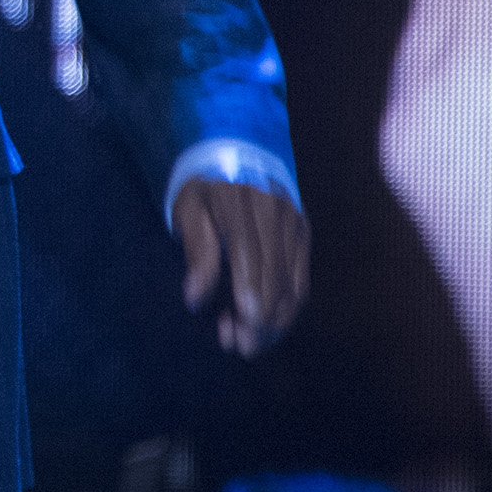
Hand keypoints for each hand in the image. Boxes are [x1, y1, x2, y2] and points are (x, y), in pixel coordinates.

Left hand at [174, 177, 308, 356]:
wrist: (242, 145)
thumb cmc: (204, 181)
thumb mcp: (188, 207)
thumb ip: (196, 251)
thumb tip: (194, 298)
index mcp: (241, 208)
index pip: (251, 263)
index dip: (249, 301)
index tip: (240, 331)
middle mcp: (276, 218)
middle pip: (275, 281)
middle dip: (260, 322)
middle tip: (238, 346)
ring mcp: (295, 226)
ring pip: (293, 287)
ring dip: (274, 321)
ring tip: (247, 339)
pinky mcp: (304, 233)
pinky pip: (301, 279)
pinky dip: (287, 306)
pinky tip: (266, 321)